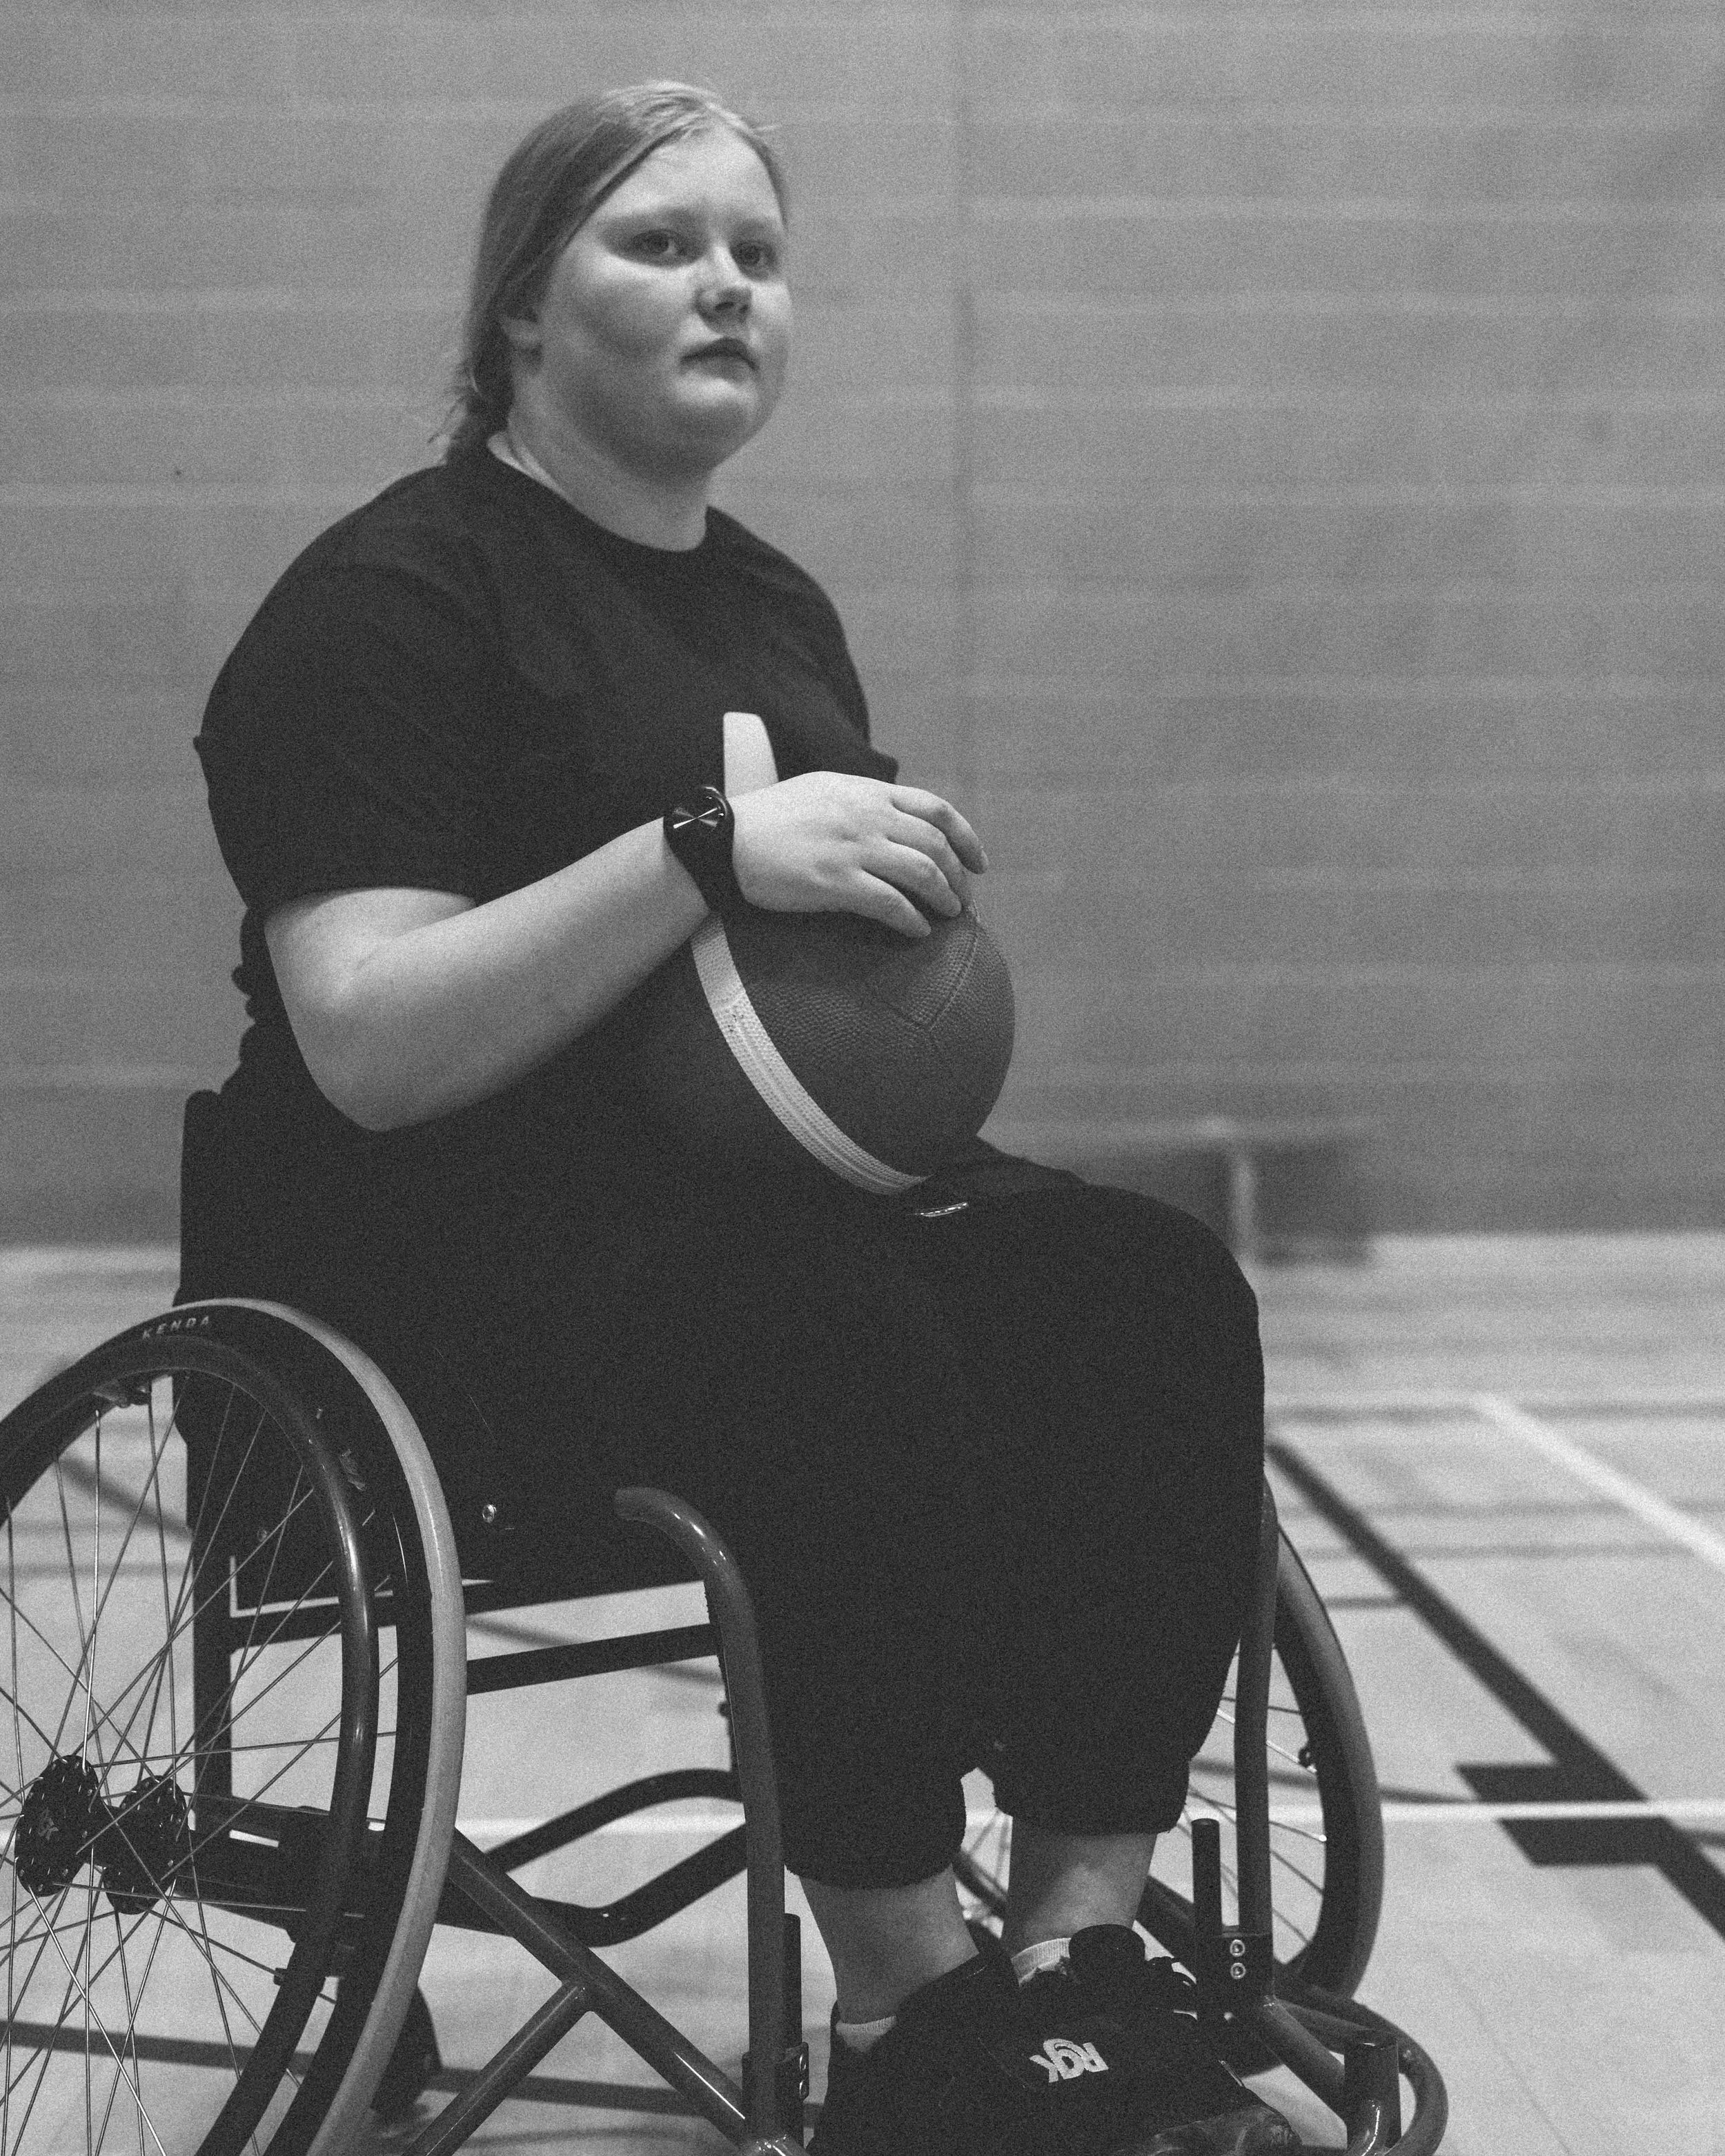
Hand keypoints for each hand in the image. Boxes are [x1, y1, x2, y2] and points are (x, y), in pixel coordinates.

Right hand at [729, 772, 988, 937]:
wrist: (726, 840)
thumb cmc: (769, 820)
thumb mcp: (822, 791)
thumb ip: (861, 801)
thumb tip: (894, 818)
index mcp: (866, 791)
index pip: (935, 808)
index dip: (965, 837)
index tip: (978, 862)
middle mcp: (867, 815)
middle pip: (936, 844)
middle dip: (959, 876)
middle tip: (964, 899)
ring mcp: (853, 848)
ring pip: (922, 873)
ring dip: (945, 898)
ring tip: (950, 916)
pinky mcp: (835, 882)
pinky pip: (891, 904)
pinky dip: (912, 920)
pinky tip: (918, 932)